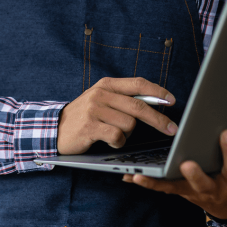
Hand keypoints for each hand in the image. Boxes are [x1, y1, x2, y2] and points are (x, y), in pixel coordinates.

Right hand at [57, 77, 177, 154]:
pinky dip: (118, 143)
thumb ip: (123, 98)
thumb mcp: (101, 100)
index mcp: (106, 84)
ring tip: (115, 134)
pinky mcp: (89, 127)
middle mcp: (100, 94)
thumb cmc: (84, 117)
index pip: (138, 84)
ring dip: (127, 134)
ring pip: (129, 124)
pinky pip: (116, 136)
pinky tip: (109, 142)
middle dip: (159, 120)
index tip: (172, 101)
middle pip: (139, 106)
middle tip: (171, 130)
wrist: (55, 129)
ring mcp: (94, 110)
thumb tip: (154, 102)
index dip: (158, 91)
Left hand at [122, 129, 226, 219]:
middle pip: (203, 182)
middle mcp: (212, 189)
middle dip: (195, 173)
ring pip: (174, 188)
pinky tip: (130, 177)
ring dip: (157, 182)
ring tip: (139, 175)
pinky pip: (163, 188)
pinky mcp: (180, 191)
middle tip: (186, 163)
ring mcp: (193, 192)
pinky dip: (148, 183)